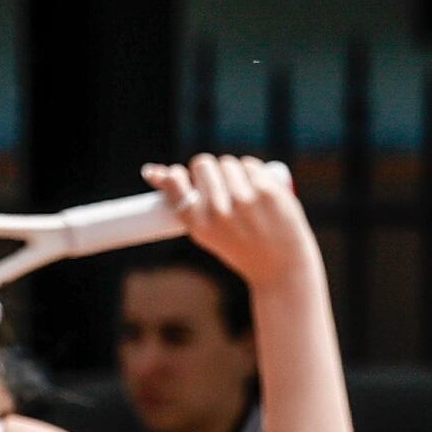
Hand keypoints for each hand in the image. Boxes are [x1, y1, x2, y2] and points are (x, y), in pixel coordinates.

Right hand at [150, 154, 317, 297]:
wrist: (281, 269)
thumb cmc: (240, 247)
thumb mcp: (206, 231)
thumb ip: (182, 201)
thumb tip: (150, 170)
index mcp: (198, 225)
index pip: (175, 183)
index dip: (176, 174)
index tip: (179, 175)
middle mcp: (219, 212)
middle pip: (203, 163)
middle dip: (210, 172)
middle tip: (222, 190)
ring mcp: (244, 200)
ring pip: (228, 162)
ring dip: (233, 172)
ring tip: (244, 196)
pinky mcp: (268, 191)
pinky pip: (251, 164)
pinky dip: (253, 173)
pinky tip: (259, 192)